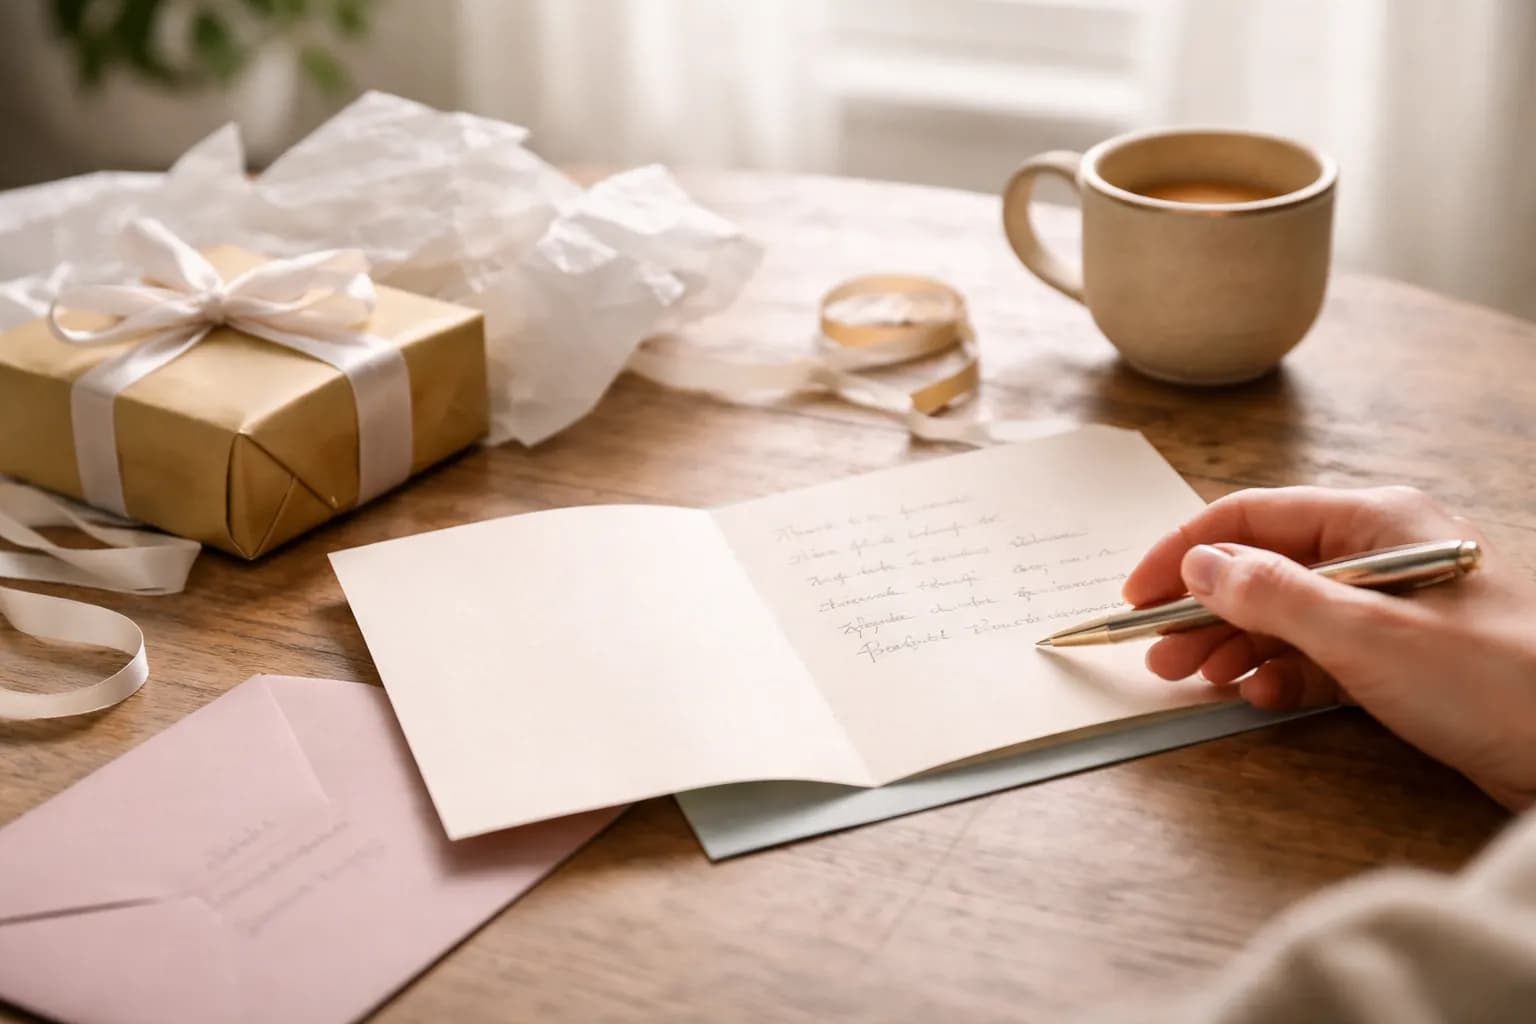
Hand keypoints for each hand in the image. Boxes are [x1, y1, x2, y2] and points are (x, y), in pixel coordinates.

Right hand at [1123, 486, 1535, 810]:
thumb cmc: (1496, 680)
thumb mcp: (1367, 633)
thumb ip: (1273, 595)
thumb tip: (1198, 566)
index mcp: (1376, 519)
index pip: (1253, 517)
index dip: (1183, 552)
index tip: (1135, 596)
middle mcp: (1379, 553)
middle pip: (1262, 568)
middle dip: (1201, 611)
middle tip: (1155, 657)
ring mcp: (1391, 608)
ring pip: (1285, 615)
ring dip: (1232, 646)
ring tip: (1190, 681)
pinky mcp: (1402, 660)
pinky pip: (1319, 656)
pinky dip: (1280, 674)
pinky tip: (1256, 697)